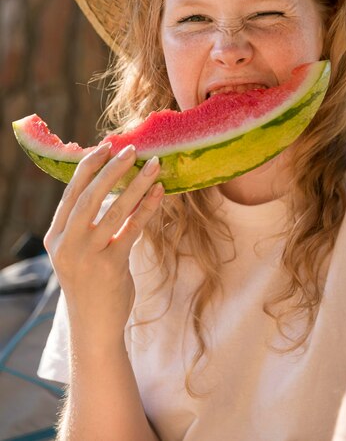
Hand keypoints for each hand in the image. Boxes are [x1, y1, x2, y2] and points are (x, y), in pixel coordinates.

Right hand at [44, 142, 163, 346]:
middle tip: (132, 149)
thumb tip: (107, 185)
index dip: (89, 167)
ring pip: (114, 210)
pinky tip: (160, 192)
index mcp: (57, 237)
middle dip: (112, 169)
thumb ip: (85, 224)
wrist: (94, 327)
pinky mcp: (111, 267)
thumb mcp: (78, 252)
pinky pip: (133, 229)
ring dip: (137, 184)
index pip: (71, 193)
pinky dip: (148, 208)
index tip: (106, 147)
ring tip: (153, 164)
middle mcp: (67, 244)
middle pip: (90, 197)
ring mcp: (88, 256)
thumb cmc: (91, 283)